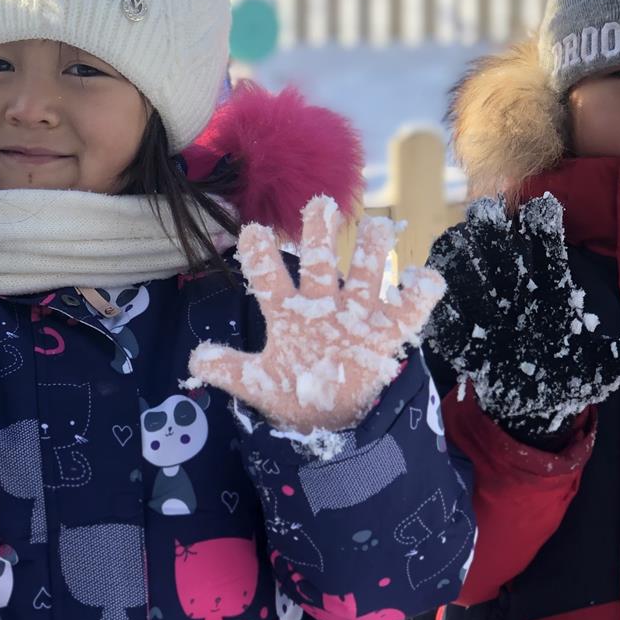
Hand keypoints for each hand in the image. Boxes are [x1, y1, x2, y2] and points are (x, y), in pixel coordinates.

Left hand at [188, 197, 445, 433]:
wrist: (327, 417)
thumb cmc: (292, 390)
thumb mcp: (257, 383)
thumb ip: (229, 369)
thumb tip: (195, 360)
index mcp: (288, 313)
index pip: (270, 279)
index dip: (261, 257)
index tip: (252, 231)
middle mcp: (322, 306)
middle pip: (320, 264)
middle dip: (320, 235)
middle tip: (320, 203)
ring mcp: (356, 318)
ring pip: (366, 276)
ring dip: (371, 253)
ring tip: (376, 226)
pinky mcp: (384, 336)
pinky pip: (406, 312)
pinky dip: (420, 295)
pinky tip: (424, 279)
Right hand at [427, 193, 619, 440]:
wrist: (533, 406)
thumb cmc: (572, 375)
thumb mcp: (611, 366)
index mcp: (550, 290)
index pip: (548, 249)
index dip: (544, 227)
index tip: (542, 208)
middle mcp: (514, 293)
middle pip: (501, 251)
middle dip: (491, 231)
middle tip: (485, 212)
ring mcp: (484, 313)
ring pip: (465, 272)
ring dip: (458, 257)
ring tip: (453, 243)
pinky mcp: (462, 341)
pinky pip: (443, 320)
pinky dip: (436, 306)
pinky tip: (428, 292)